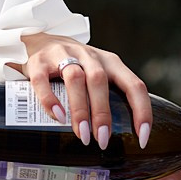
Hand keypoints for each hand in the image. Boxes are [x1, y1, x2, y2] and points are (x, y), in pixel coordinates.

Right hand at [19, 34, 152, 150]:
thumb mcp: (99, 76)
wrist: (40, 40)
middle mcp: (89, 56)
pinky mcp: (38, 61)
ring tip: (82, 135)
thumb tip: (121, 138)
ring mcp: (63, 55)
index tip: (141, 138)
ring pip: (75, 79)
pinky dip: (50, 100)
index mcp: (111, 63)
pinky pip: (43, 80)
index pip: (134, 85)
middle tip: (102, 140)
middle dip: (102, 114)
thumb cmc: (77, 66)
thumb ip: (110, 98)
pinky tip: (58, 117)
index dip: (141, 111)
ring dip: (80, 109)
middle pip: (100, 82)